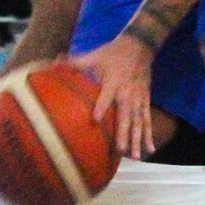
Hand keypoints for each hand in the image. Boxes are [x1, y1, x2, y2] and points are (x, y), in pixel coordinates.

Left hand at [70, 34, 155, 158]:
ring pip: (138, 122)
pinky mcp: (145, 101)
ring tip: (136, 157)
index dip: (102, 106)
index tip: (96, 120)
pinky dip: (149, 135)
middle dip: (123, 133)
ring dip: (137, 140)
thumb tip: (53, 63)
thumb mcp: (93, 55)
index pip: (106, 96)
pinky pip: (147, 120)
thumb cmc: (112, 53)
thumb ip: (74, 63)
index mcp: (113, 82)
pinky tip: (150, 150)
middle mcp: (127, 93)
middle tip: (120, 150)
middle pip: (125, 116)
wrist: (139, 47)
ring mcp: (138, 99)